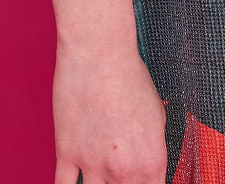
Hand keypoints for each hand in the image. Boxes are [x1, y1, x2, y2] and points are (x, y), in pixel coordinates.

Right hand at [52, 38, 168, 183]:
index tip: (141, 181)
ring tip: (100, 175)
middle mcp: (124, 170)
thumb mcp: (157, 114)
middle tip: (119, 175)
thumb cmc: (129, 75)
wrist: (100, 53)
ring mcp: (93, 164)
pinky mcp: (67, 153)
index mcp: (151, 160)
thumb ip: (152, 146)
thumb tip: (147, 159)